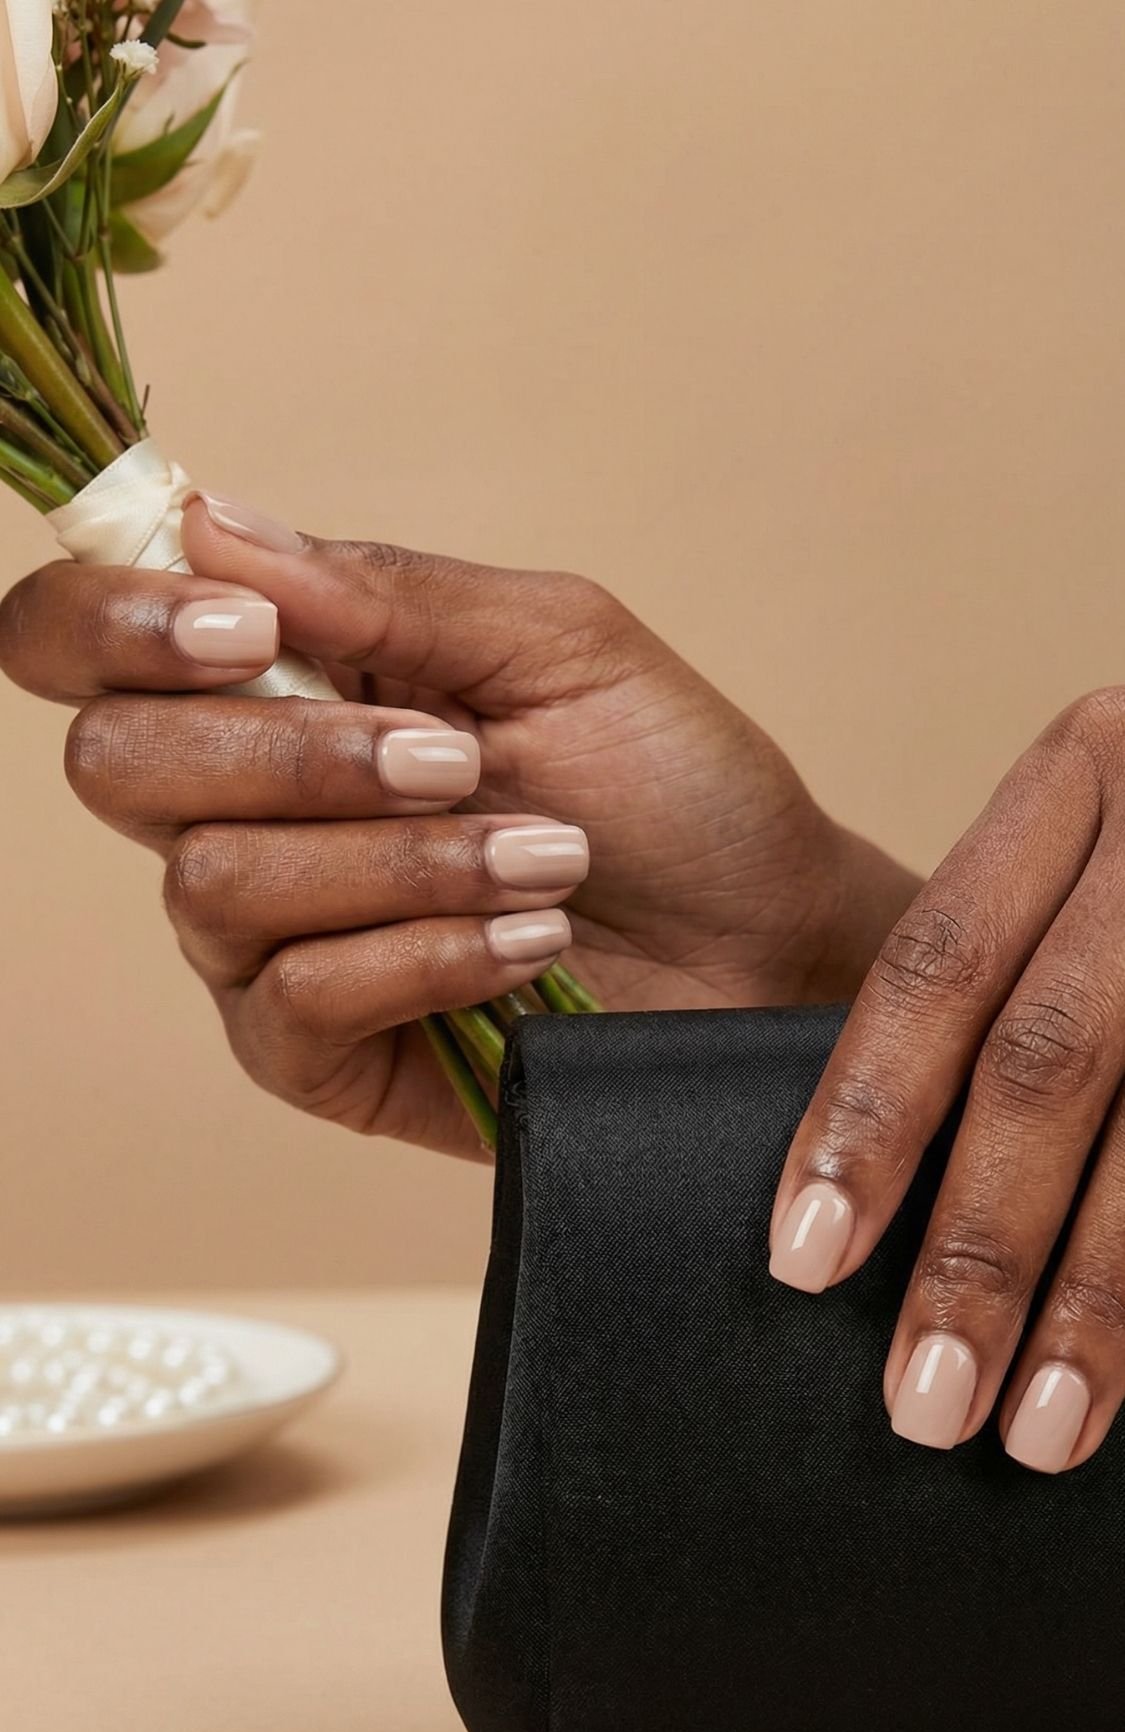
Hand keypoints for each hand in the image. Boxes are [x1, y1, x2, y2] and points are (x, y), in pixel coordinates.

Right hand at [1, 493, 915, 1156]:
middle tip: (457, 756)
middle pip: (120, 764)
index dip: (113, 621)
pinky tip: (527, 946)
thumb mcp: (556, 645)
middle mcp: (245, 808)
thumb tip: (209, 526)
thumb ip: (386, 593)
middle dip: (295, 753)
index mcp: (283, 685)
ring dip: (401, 860)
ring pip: (216, 884)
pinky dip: (425, 953)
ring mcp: (269, 941)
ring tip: (544, 858)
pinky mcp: (314, 1053)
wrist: (765, 941)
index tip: (247, 631)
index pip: (89, 641)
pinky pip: (293, 997)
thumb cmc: (674, 784)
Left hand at [770, 688, 1124, 1474]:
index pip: (938, 963)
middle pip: (1049, 1064)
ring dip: (1098, 1302)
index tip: (805, 1260)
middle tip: (922, 1403)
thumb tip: (853, 1200)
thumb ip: (1004, 978)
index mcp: (1082, 778)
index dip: (867, 1117)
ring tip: (1038, 1433)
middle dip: (980, 1248)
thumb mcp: (1095, 852)